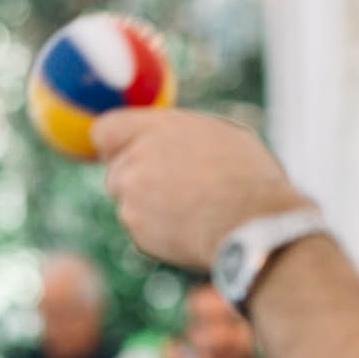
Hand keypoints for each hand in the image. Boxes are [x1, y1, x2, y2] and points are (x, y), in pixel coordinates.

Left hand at [93, 109, 310, 268]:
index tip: (119, 151)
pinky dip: (156, 230)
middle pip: (116, 170)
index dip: (112, 143)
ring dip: (147, 206)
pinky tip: (189, 228)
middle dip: (135, 179)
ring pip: (127, 201)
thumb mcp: (220, 135)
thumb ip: (178, 133)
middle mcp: (138, 157)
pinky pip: (139, 228)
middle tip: (170, 188)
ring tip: (189, 208)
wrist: (253, 222)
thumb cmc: (248, 177)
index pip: (105, 129)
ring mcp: (133, 195)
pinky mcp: (136, 228)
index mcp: (159, 127)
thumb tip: (162, 133)